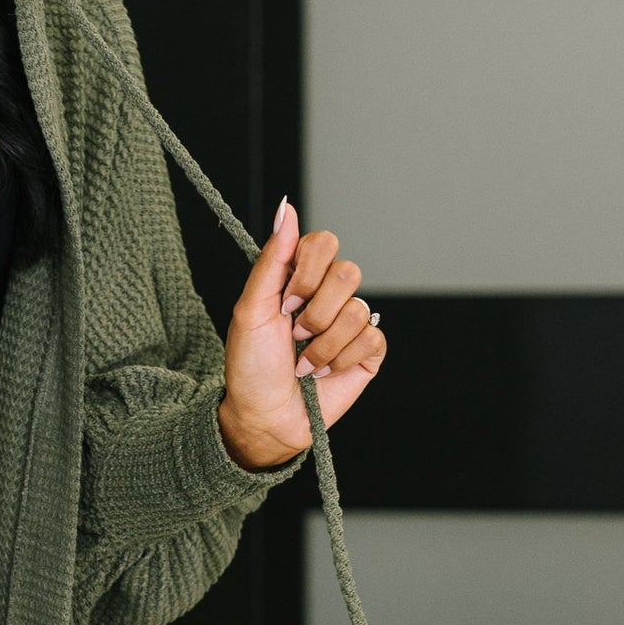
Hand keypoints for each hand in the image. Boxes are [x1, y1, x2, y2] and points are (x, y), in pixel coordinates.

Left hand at [218, 198, 386, 469]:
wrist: (264, 416)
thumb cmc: (251, 366)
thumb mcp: (251, 309)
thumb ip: (273, 257)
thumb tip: (286, 207)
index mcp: (301, 279)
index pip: (324, 243)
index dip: (308, 272)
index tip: (285, 302)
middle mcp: (329, 296)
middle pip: (348, 272)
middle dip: (315, 312)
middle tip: (294, 335)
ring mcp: (352, 323)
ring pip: (358, 310)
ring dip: (323, 344)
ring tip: (304, 362)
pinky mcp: (368, 351)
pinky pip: (372, 337)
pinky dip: (341, 359)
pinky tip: (324, 372)